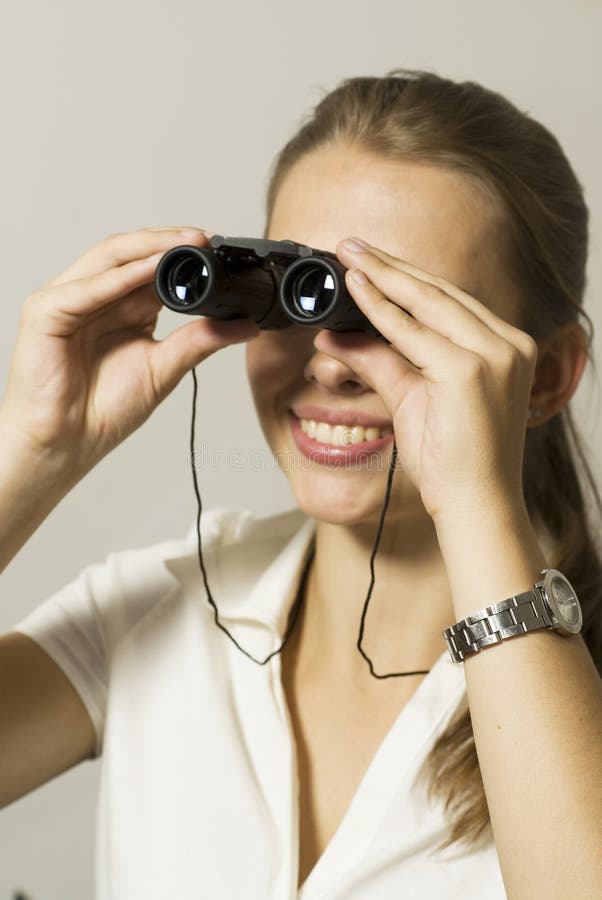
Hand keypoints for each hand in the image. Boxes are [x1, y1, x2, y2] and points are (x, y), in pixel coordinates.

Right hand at [0, 226, 259, 479]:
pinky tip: (149, 269)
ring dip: (147, 248)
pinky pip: (87, 288)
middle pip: (130, 253)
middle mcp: (96, 297)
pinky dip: (120, 277)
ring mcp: (68, 300)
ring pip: (108, 259)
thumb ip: (201, 341)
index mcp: (123, 307)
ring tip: (183, 244)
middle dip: (168, 242)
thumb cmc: (103, 410)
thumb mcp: (165, 368)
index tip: (216, 249)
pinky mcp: (45, 311)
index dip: (182, 254)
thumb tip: (246, 326)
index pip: (152, 266)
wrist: (68, 443)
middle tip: (204, 239)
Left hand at [313, 237, 537, 521]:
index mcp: (504, 348)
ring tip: (350, 256)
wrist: (476, 505)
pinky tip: (358, 291)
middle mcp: (507, 344)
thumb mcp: (413, 399)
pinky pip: (414, 332)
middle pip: (439, 292)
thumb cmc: (455, 461)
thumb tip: (337, 336)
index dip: (406, 278)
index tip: (372, 260)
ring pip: (427, 302)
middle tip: (351, 245)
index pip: (449, 301)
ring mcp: (493, 355)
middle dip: (390, 266)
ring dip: (383, 276)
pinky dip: (381, 311)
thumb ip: (381, 362)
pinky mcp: (470, 370)